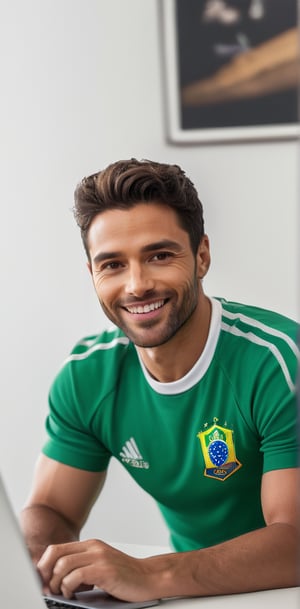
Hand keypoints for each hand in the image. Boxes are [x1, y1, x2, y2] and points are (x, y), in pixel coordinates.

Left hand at [37, 539, 160, 601]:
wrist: (149, 577)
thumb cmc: (126, 576)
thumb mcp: (101, 566)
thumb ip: (83, 567)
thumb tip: (57, 579)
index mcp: (91, 545)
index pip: (57, 549)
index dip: (45, 565)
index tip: (44, 581)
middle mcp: (93, 547)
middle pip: (56, 554)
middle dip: (46, 574)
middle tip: (49, 588)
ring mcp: (99, 557)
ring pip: (63, 565)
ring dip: (58, 583)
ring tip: (63, 593)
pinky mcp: (104, 570)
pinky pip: (76, 576)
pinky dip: (69, 587)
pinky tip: (74, 594)